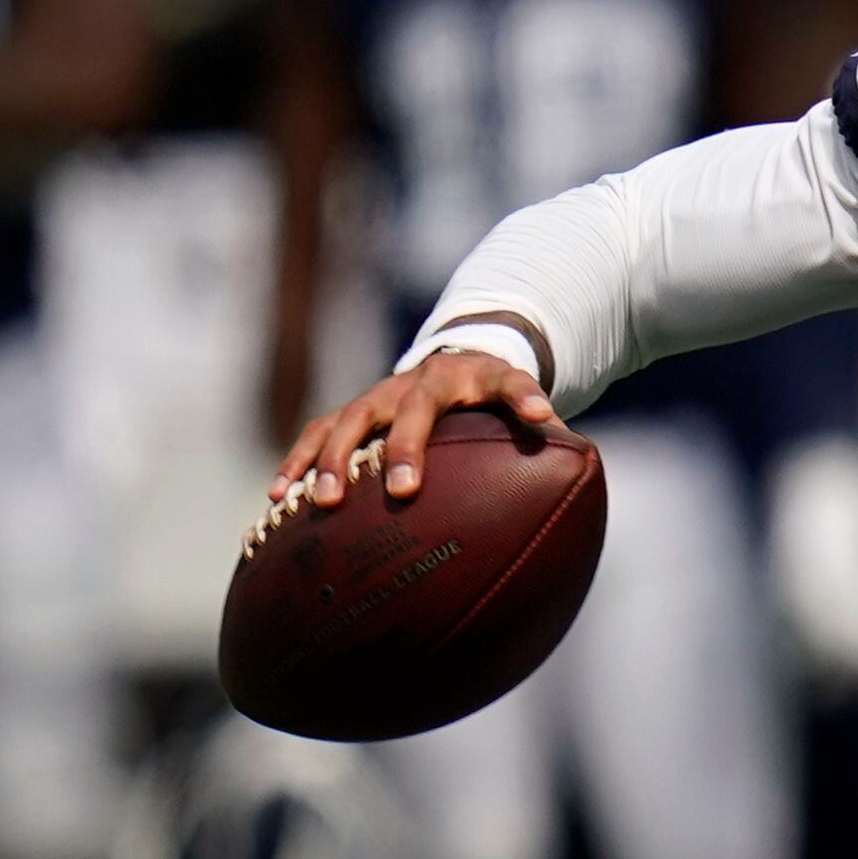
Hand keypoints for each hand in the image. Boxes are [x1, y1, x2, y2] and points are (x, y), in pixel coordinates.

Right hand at [268, 350, 557, 507]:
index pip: (505, 384)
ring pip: (349, 420)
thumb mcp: (523, 397)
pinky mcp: (350, 412)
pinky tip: (277, 499)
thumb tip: (580, 455)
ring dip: (333, 459)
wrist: (455, 357)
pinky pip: (316, 434)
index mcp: (476, 376)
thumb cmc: (495, 394)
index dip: (525, 398)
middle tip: (400, 491)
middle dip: (403, 448)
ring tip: (322, 501)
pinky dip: (297, 463)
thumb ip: (542, 418)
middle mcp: (420, 381)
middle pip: (409, 408)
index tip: (541, 420)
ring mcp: (379, 396)